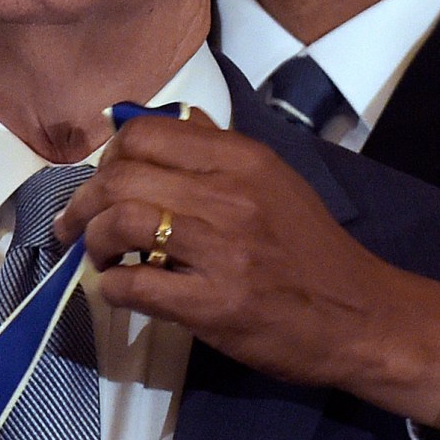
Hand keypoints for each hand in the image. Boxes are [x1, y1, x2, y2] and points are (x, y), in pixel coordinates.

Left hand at [52, 115, 439, 427]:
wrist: (361, 316)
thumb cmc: (309, 249)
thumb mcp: (275, 180)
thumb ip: (221, 150)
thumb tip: (169, 123)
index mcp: (242, 159)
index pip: (144, 134)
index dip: (108, 157)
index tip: (103, 182)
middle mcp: (230, 195)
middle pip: (122, 175)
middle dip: (85, 202)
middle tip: (79, 226)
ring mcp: (222, 250)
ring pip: (121, 222)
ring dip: (93, 241)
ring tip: (98, 258)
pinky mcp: (215, 304)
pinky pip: (135, 286)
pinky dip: (111, 288)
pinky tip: (119, 291)